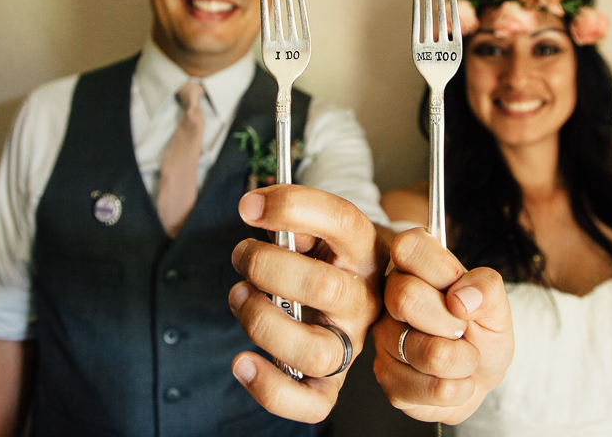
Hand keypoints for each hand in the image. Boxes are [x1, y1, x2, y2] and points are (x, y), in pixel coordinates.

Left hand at [228, 184, 385, 422]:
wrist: (371, 290)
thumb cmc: (333, 256)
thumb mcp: (325, 228)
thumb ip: (299, 220)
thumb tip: (264, 217)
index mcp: (365, 252)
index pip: (341, 221)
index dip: (292, 207)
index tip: (248, 207)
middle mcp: (364, 300)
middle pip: (324, 288)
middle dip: (266, 267)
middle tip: (242, 255)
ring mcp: (351, 344)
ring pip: (314, 351)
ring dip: (262, 322)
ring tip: (239, 296)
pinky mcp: (333, 382)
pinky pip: (310, 404)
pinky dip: (270, 389)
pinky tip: (243, 361)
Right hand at [372, 227, 512, 423]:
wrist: (480, 374)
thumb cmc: (481, 329)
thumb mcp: (496, 304)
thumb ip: (487, 287)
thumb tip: (461, 297)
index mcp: (414, 267)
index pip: (407, 247)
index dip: (439, 270)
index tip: (458, 291)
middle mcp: (390, 298)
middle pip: (406, 298)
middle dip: (454, 323)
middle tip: (463, 328)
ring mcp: (384, 339)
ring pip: (428, 352)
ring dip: (464, 361)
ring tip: (463, 356)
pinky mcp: (388, 379)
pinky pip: (432, 389)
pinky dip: (458, 389)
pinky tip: (452, 379)